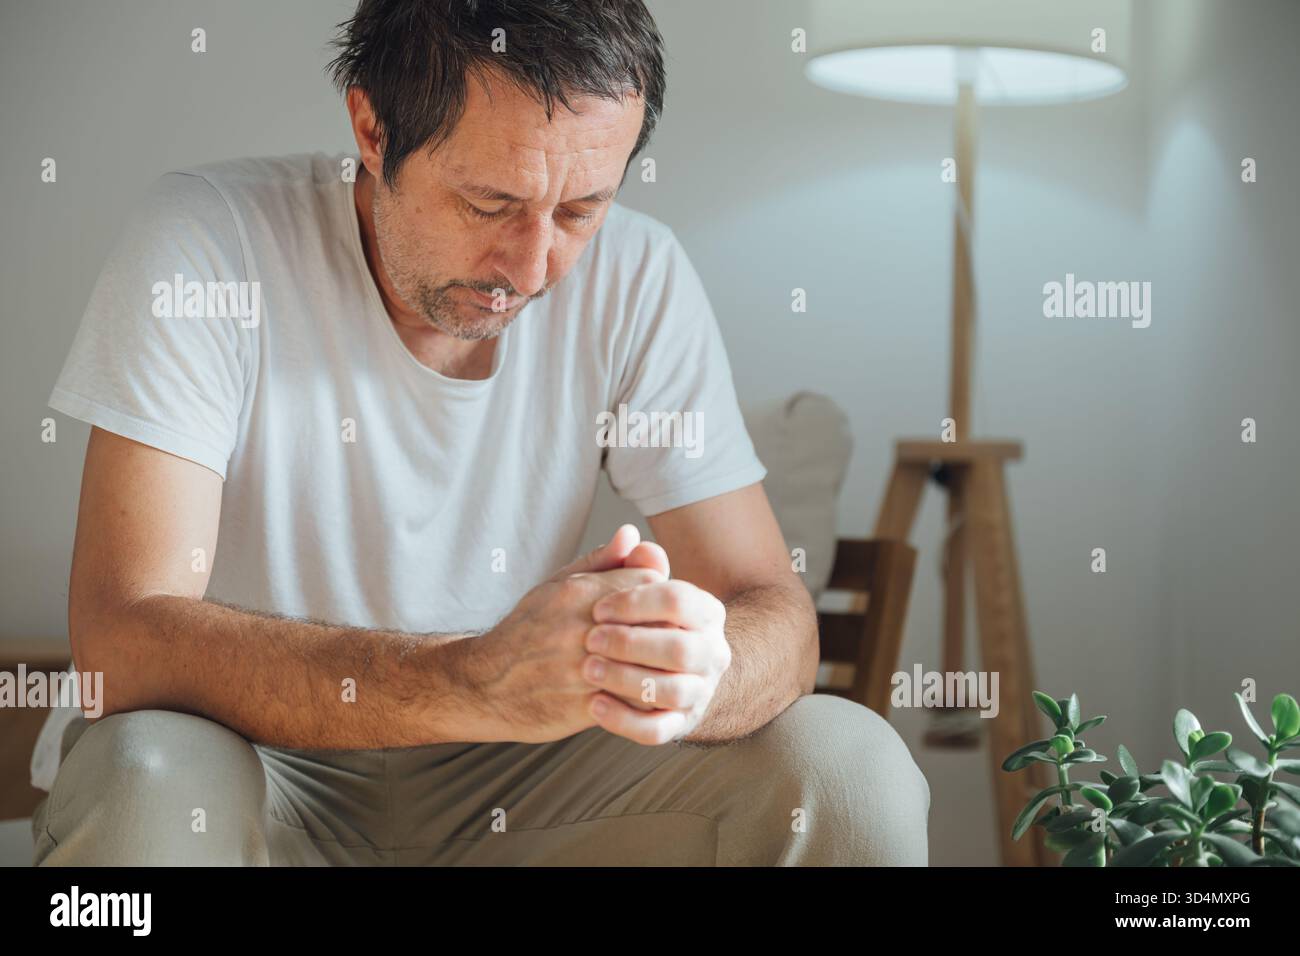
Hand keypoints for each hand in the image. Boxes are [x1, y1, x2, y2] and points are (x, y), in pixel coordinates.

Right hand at [460, 526, 666, 742]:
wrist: (484, 684)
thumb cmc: (527, 630)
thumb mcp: (557, 584)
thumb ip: (601, 561)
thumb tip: (631, 532)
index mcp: (580, 592)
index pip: (652, 580)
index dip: (659, 593)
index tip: (655, 606)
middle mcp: (584, 627)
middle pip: (658, 620)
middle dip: (666, 628)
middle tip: (665, 635)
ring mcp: (586, 669)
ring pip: (652, 663)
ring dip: (659, 665)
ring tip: (656, 665)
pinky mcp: (586, 706)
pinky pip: (634, 702)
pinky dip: (643, 697)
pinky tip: (639, 691)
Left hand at [583, 578, 730, 744]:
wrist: (649, 666)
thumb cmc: (634, 622)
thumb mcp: (628, 591)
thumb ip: (628, 566)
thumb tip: (629, 537)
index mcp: (707, 613)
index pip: (680, 600)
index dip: (636, 603)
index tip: (598, 608)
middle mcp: (713, 653)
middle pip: (681, 648)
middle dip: (631, 643)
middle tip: (590, 639)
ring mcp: (700, 692)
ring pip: (672, 691)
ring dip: (627, 680)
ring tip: (588, 669)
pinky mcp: (679, 725)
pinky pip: (658, 730)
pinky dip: (625, 720)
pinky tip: (594, 705)